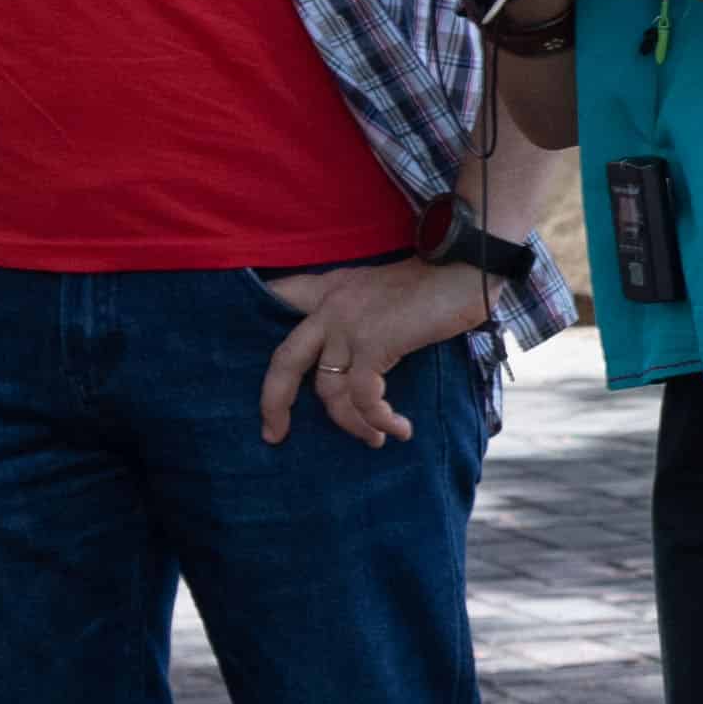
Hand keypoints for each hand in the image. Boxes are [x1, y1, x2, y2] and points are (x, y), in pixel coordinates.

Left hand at [253, 255, 491, 449]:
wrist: (465, 264)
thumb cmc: (438, 280)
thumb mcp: (388, 288)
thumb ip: (366, 311)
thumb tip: (367, 354)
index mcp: (332, 289)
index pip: (281, 295)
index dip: (258, 311)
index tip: (237, 333)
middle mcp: (331, 307)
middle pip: (285, 361)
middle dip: (274, 403)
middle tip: (275, 434)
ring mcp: (349, 325)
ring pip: (329, 391)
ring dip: (352, 424)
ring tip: (375, 439)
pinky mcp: (375, 343)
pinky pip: (363, 395)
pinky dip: (379, 418)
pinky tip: (398, 428)